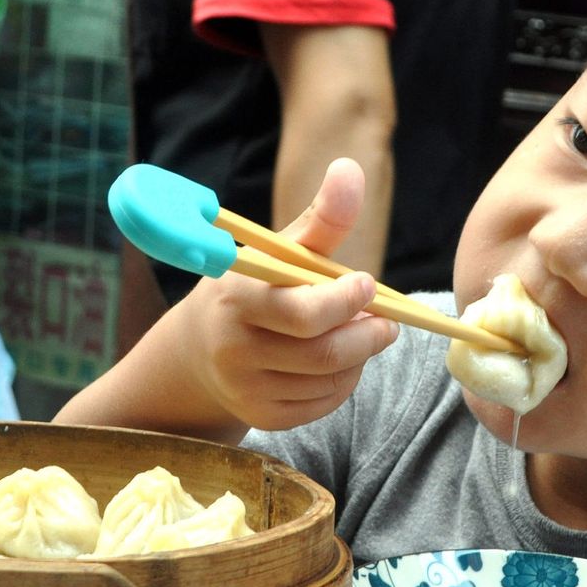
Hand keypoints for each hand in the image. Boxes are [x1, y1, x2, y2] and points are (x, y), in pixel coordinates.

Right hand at [179, 157, 399, 430]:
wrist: (199, 348)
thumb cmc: (254, 286)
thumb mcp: (279, 250)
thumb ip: (321, 218)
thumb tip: (349, 168)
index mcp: (238, 298)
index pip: (303, 313)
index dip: (345, 303)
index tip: (367, 285)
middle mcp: (235, 348)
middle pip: (325, 353)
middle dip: (368, 335)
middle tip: (387, 322)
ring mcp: (247, 389)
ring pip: (331, 380)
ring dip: (359, 357)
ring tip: (361, 335)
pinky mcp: (262, 418)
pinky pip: (323, 404)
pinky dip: (344, 382)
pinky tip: (338, 362)